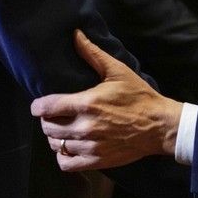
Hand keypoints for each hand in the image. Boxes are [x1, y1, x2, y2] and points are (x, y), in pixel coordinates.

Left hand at [31, 30, 183, 170]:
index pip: (47, 107)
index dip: (38, 106)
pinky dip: (63, 156)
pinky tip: (69, 147)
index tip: (39, 105)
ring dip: (54, 138)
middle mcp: (85, 127)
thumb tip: (75, 34)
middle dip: (46, 120)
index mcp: (87, 103)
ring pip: (56, 145)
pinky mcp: (97, 161)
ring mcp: (90, 146)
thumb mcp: (117, 70)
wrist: (159, 125)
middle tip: (53, 115)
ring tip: (62, 130)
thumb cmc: (138, 95)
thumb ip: (93, 53)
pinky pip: (67, 163)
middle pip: (48, 127)